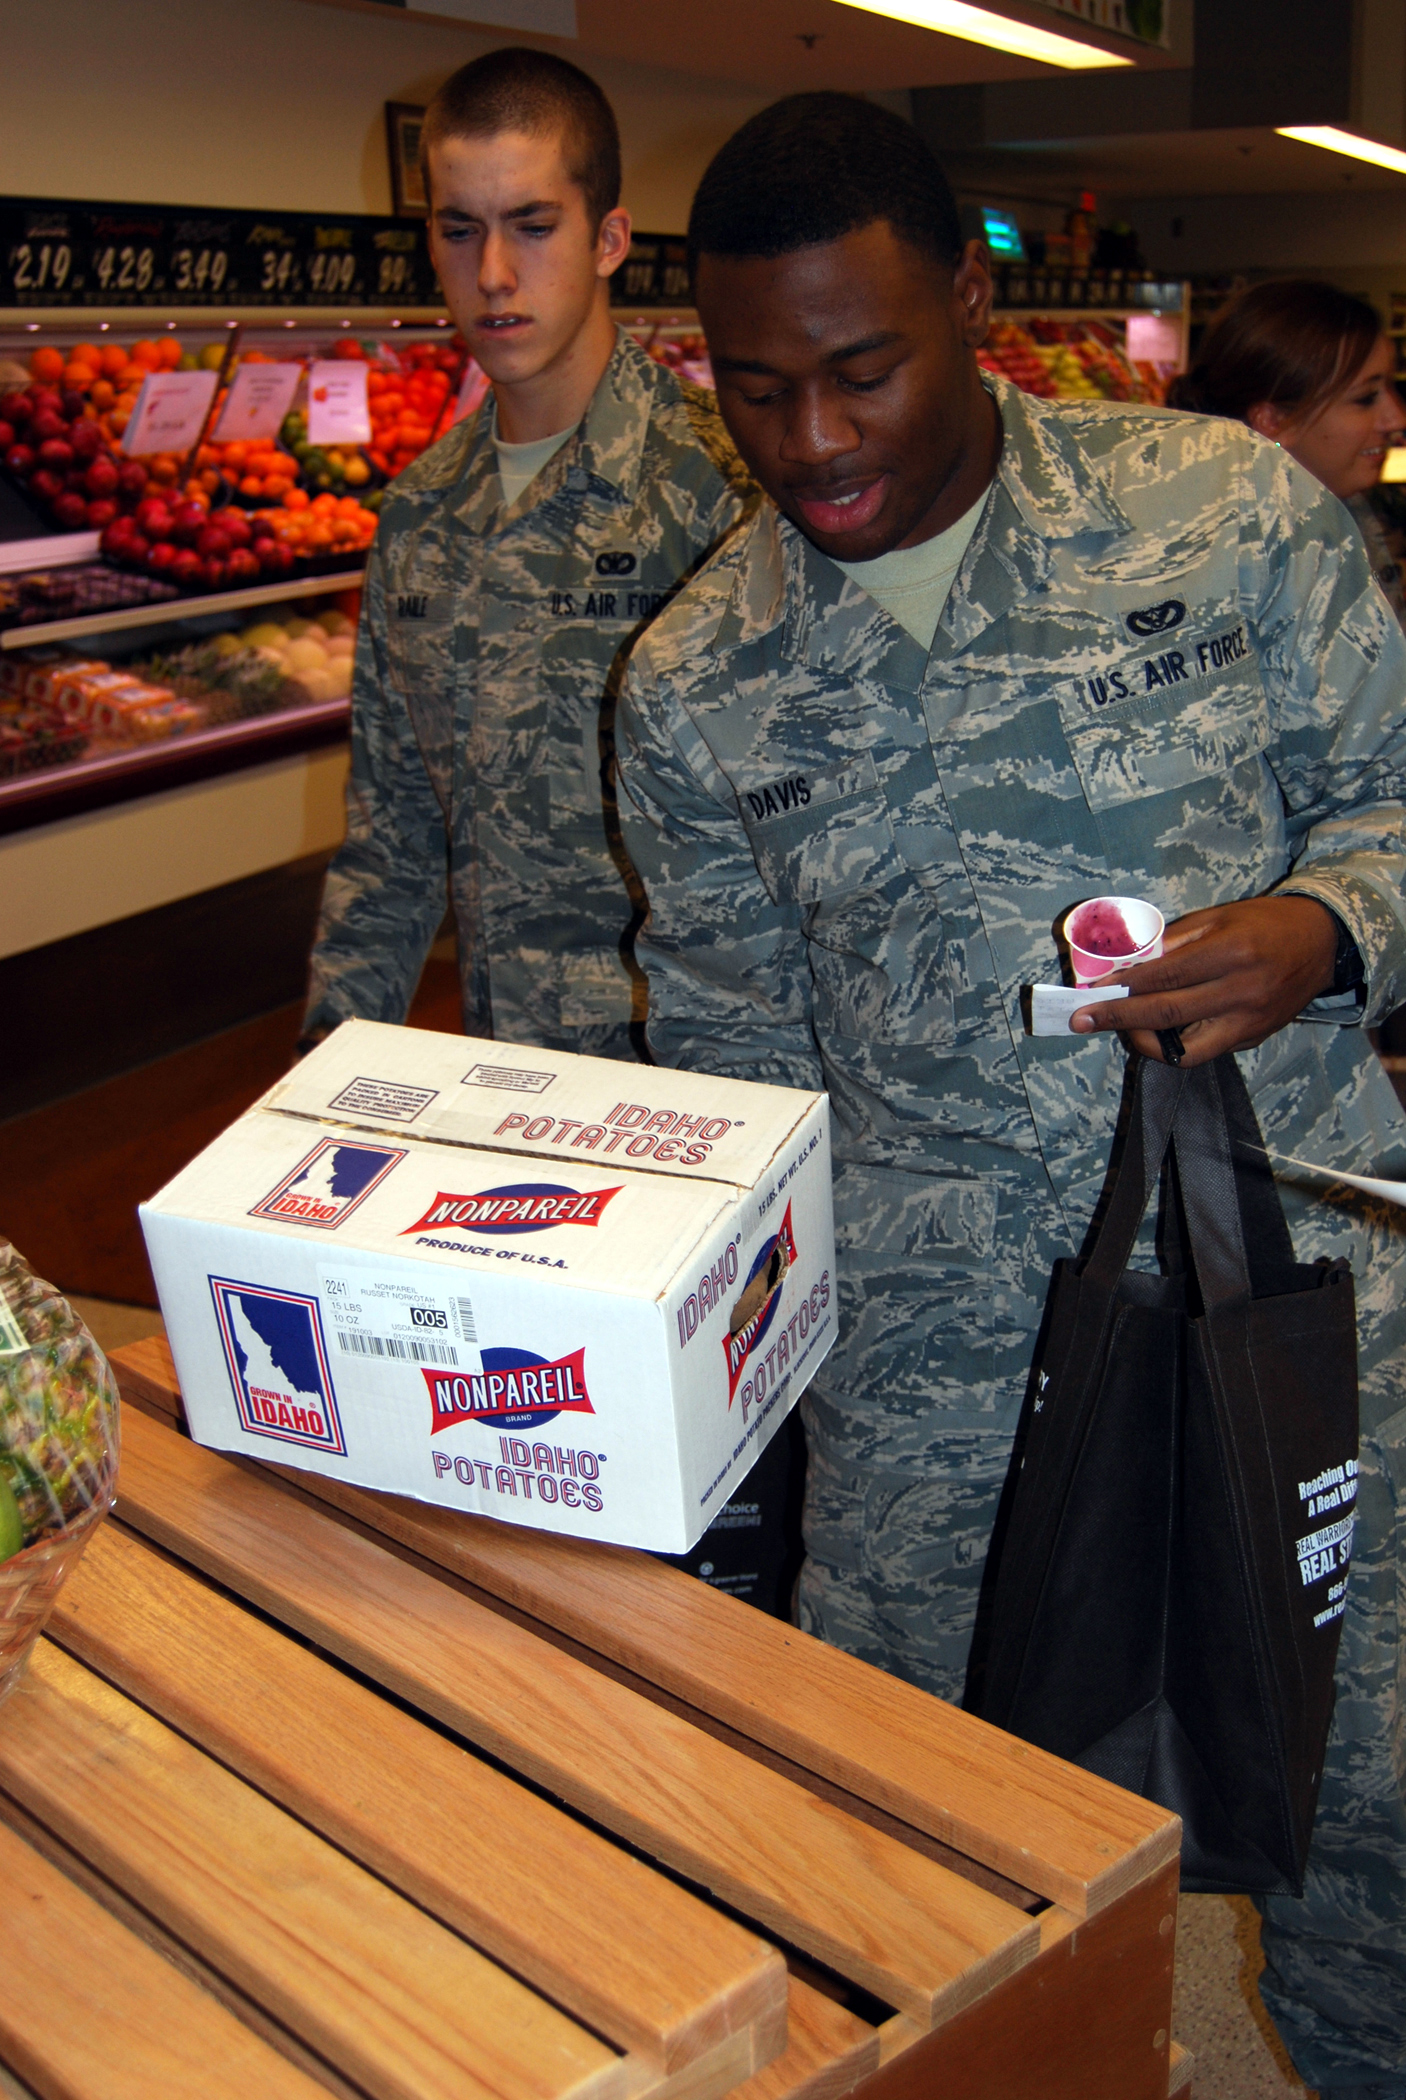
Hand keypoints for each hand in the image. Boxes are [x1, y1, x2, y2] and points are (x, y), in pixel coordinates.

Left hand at [1069, 896, 1339, 1065]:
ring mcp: (1248, 1022)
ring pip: (1185, 1050)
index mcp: (1229, 953)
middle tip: (1082, 1020)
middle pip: (1166, 1016)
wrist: (1322, 943)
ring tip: (1124, 1030)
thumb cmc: (1265, 923)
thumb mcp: (1219, 918)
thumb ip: (1175, 941)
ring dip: (1145, 1044)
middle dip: (1117, 1020)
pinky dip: (1176, 1045)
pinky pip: (1206, 1051)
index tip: (1091, 990)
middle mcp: (1240, 992)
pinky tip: (1158, 1031)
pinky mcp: (1254, 1039)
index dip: (1122, 987)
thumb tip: (1129, 963)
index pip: (1163, 977)